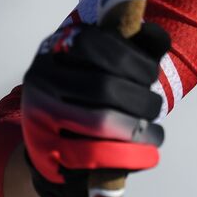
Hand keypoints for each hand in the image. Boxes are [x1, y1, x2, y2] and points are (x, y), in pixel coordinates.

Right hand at [20, 19, 169, 196]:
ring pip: (99, 122)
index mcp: (58, 47)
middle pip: (103, 86)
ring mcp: (37, 115)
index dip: (134, 60)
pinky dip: (127, 157)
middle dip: (141, 100)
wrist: (49, 131)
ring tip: (155, 134)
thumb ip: (138, 43)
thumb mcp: (109, 58)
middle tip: (155, 108)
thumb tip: (159, 39)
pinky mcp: (42, 150)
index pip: (96, 44)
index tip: (152, 76)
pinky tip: (147, 156)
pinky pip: (90, 155)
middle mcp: (41, 78)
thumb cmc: (91, 87)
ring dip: (138, 130)